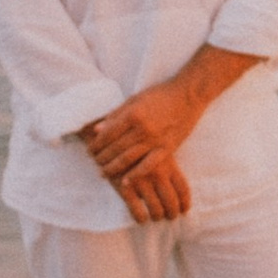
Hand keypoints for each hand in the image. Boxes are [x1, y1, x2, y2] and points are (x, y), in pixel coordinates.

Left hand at [80, 79, 200, 184]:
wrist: (189, 96)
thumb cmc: (160, 95)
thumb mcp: (135, 99)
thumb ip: (116, 114)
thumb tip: (97, 129)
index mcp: (132, 114)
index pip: (107, 134)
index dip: (96, 144)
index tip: (89, 149)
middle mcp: (142, 128)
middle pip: (115, 148)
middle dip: (101, 157)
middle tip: (93, 162)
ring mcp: (155, 140)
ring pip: (127, 158)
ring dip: (112, 167)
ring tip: (103, 172)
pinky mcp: (167, 148)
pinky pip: (148, 165)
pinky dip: (135, 174)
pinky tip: (124, 181)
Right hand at [114, 150, 192, 223]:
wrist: (109, 138)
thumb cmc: (135, 144)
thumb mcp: (155, 149)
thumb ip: (167, 165)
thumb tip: (176, 186)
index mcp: (168, 163)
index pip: (183, 189)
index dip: (184, 203)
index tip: (184, 210)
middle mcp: (158, 173)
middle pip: (171, 202)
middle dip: (172, 214)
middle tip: (170, 217)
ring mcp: (142, 181)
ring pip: (156, 210)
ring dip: (157, 217)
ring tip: (156, 217)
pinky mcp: (125, 187)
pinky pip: (137, 211)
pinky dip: (141, 218)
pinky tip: (141, 219)